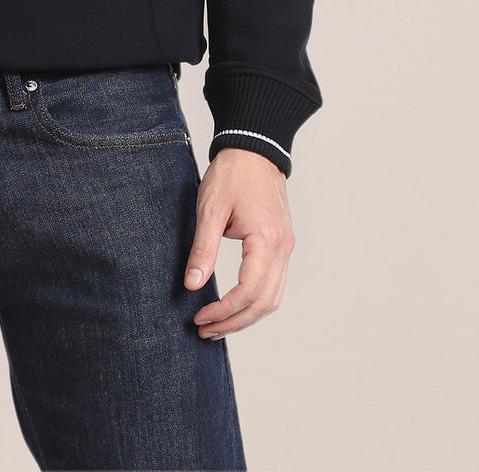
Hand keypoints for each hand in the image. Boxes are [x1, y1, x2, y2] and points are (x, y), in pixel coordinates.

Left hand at [183, 146, 295, 338]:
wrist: (254, 148)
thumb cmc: (232, 174)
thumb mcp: (210, 209)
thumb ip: (202, 249)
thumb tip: (192, 284)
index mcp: (266, 240)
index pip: (248, 292)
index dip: (223, 311)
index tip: (200, 317)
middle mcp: (283, 248)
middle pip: (264, 303)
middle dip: (234, 322)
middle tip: (205, 330)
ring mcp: (286, 247)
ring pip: (273, 298)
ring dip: (247, 316)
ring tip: (218, 324)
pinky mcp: (283, 244)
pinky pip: (275, 284)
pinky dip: (256, 301)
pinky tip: (235, 305)